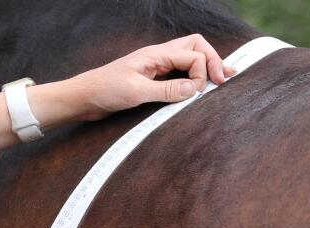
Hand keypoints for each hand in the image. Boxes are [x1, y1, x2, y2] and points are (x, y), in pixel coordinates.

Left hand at [0, 34, 234, 147]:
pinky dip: (192, 78)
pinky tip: (199, 88)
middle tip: (227, 79)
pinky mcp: (151, 80)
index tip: (200, 91)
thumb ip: (166, 90)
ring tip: (221, 80)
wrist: (82, 98)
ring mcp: (155, 68)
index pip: (192, 53)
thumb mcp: (136, 92)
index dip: (203, 71)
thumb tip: (194, 89)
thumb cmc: (103, 91)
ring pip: (188, 59)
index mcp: (155, 54)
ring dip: (204, 67)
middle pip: (195, 47)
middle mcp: (158, 57)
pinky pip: (178, 73)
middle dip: (213, 60)